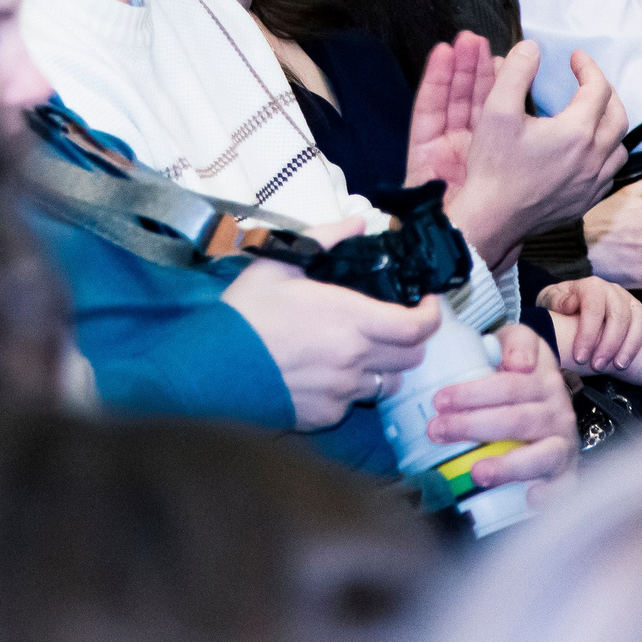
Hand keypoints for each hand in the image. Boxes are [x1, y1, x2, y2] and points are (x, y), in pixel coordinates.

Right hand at [220, 257, 440, 430]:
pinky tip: (324, 371)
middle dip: (410, 339)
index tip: (426, 301)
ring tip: (357, 349)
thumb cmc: (245, 314)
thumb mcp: (280, 263)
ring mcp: (342, 393)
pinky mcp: (325, 418)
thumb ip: (325, 239)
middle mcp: (355, 360)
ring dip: (382, 366)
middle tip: (391, 322)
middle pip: (412, 358)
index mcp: (351, 319)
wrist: (210, 369)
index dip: (431, 314)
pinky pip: (353, 403)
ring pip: (386, 384)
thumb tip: (358, 223)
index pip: (418, 327)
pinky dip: (349, 388)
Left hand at [428, 322, 576, 498]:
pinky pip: (564, 486)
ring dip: (508, 467)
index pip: (508, 386)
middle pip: (516, 421)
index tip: (440, 400)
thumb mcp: (521, 342)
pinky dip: (551, 495)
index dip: (473, 394)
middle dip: (473, 428)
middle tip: (437, 431)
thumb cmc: (524, 371)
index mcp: (543, 380)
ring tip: (478, 473)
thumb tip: (517, 363)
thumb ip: (516, 343)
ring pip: (541, 456)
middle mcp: (557, 412)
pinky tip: (531, 499)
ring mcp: (563, 443)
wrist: (553, 394)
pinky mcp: (567, 471)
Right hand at [435, 41, 628, 266]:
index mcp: (576, 132)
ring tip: (590, 114)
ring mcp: (593, 183)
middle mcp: (594, 157)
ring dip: (610, 124)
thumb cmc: (493, 167)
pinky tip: (585, 151)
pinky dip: (605, 153)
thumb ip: (515, 72)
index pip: (597, 88)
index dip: (588, 67)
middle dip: (604, 91)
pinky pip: (610, 172)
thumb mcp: (496, 111)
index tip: (575, 57)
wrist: (492, 218)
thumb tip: (532, 48)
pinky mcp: (587, 201)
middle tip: (586, 81)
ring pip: (620, 146)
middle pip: (618, 114)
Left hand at [539, 276, 641, 374]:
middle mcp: (612, 290)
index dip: (588, 333)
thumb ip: (557, 302)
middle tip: (597, 366)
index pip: (594, 306)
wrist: (567, 306)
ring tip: (619, 366)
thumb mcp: (549, 302)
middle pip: (619, 315)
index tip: (580, 357)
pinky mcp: (640, 310)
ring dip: (631, 344)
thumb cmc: (558, 307)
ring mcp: (628, 300)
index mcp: (590, 286)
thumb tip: (570, 304)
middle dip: (609, 344)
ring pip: (639, 318)